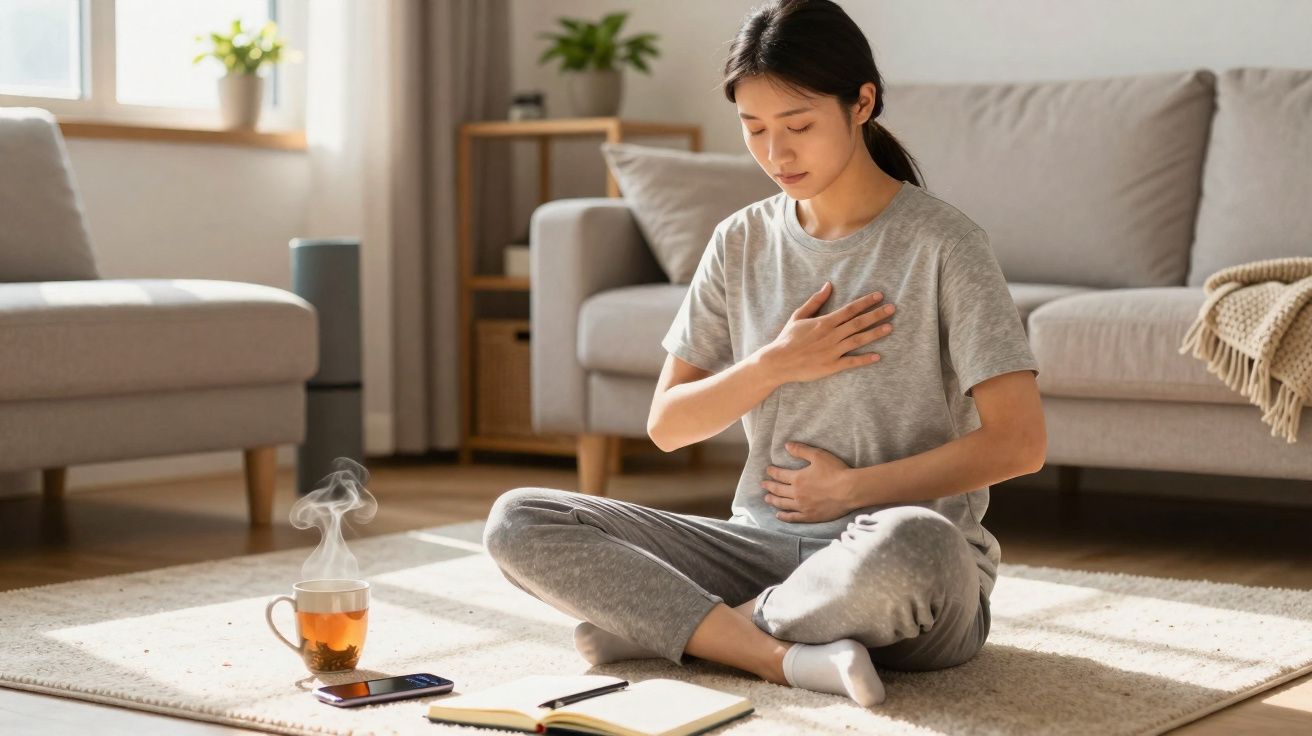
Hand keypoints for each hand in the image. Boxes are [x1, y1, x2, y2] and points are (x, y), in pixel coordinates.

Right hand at [757, 281, 895, 384]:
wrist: (778, 361)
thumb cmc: (787, 338)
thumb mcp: (799, 316)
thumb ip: (815, 301)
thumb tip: (828, 285)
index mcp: (825, 322)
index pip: (850, 309)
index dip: (866, 302)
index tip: (880, 296)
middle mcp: (831, 335)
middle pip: (858, 322)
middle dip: (877, 314)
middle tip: (893, 308)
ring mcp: (832, 351)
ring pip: (858, 340)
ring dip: (875, 333)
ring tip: (890, 327)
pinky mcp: (831, 366)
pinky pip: (851, 362)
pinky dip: (864, 359)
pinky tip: (877, 356)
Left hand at [761, 441, 856, 522]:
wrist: (850, 490)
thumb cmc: (835, 471)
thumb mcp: (818, 455)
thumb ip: (801, 450)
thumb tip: (786, 446)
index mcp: (797, 478)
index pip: (780, 475)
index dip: (772, 472)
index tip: (768, 470)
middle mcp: (796, 493)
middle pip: (778, 490)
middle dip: (769, 486)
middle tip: (763, 484)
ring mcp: (802, 506)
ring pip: (782, 504)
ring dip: (773, 501)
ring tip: (767, 499)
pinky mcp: (810, 516)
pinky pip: (793, 518)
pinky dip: (784, 516)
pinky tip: (779, 515)